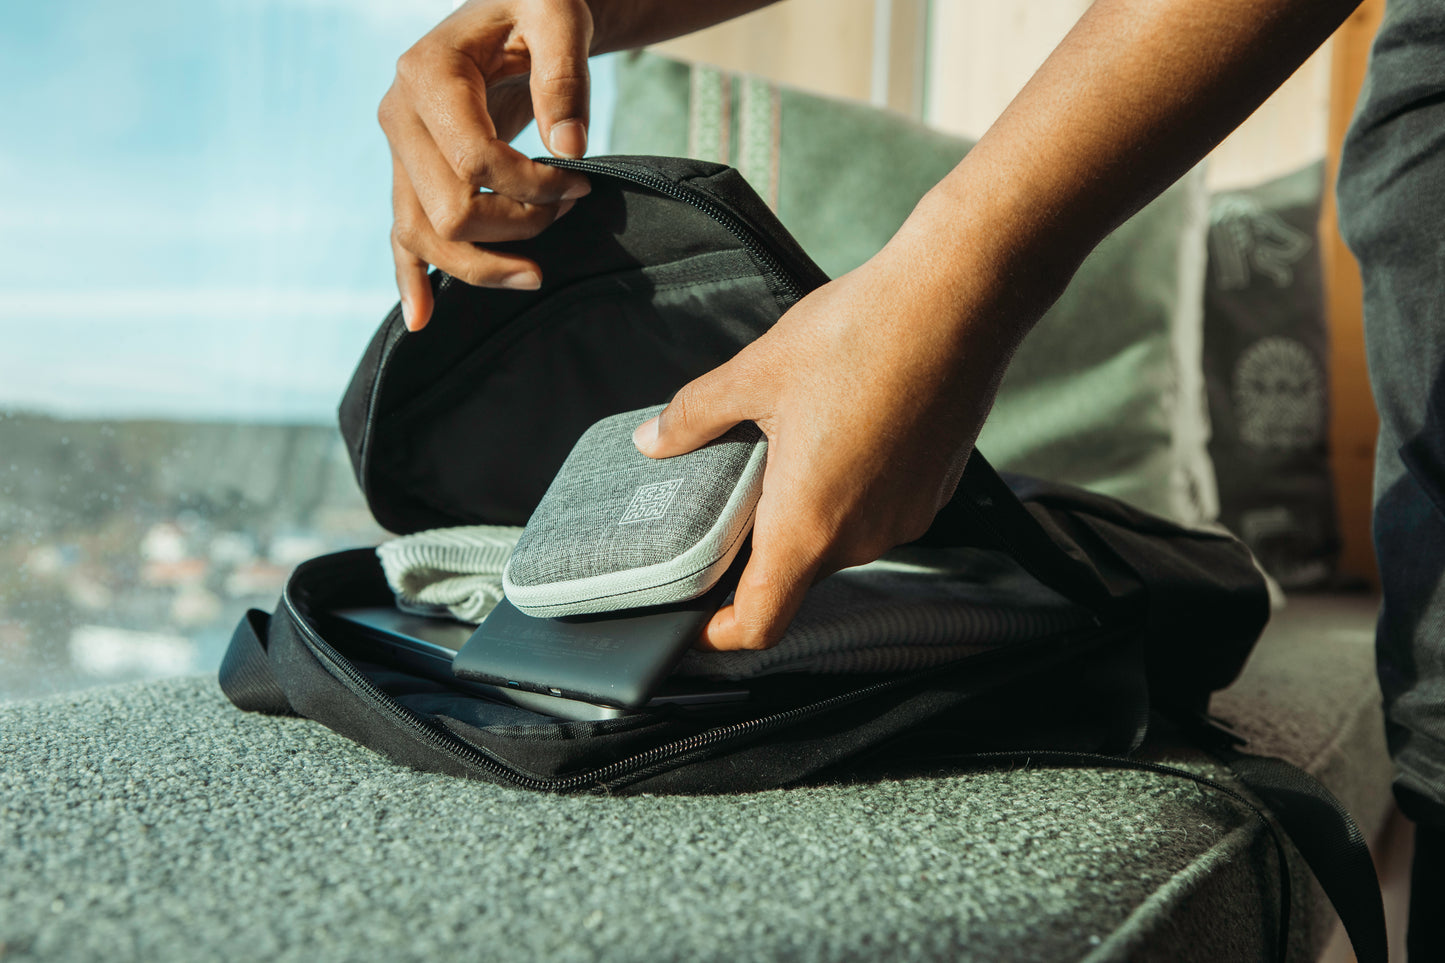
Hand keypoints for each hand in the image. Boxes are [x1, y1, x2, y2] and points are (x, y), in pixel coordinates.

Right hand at [378, 0, 595, 330]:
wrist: (512, 9)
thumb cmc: (537, 6)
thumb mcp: (559, 15)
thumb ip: (565, 74)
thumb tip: (569, 148)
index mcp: (428, 75)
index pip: (474, 162)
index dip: (533, 187)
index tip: (580, 183)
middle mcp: (399, 115)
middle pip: (449, 210)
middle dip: (518, 225)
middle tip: (570, 207)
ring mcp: (398, 150)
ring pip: (425, 236)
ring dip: (484, 263)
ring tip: (537, 271)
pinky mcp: (408, 175)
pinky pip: (401, 235)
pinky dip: (411, 279)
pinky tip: (422, 319)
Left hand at [632, 240, 1021, 651]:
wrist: (959, 300)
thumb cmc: (862, 335)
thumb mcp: (755, 374)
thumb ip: (694, 417)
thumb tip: (653, 439)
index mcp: (808, 525)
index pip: (760, 623)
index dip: (719, 633)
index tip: (696, 620)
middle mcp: (861, 537)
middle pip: (796, 577)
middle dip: (760, 548)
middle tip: (731, 499)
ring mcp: (904, 517)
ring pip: (838, 540)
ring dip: (807, 514)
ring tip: (788, 452)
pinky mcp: (933, 491)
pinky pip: (877, 512)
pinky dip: (849, 492)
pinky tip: (839, 434)